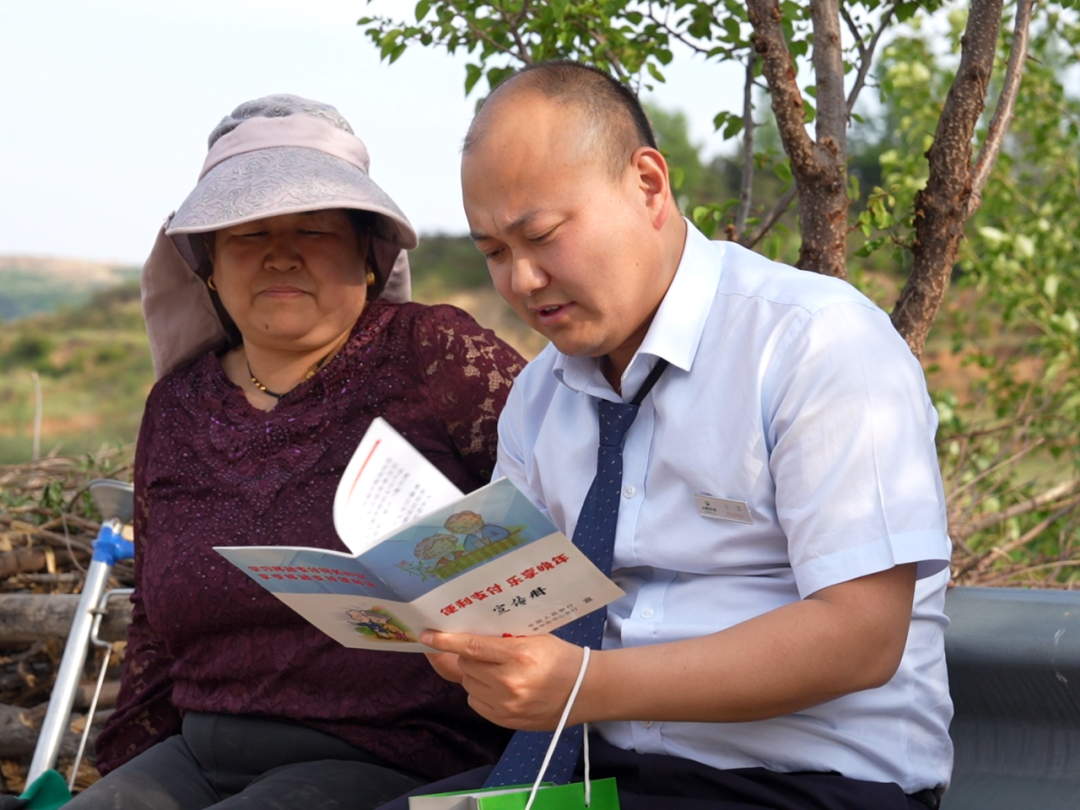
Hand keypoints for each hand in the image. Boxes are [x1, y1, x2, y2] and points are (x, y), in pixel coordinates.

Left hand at [420, 630, 584, 729]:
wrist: (585, 691)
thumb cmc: (560, 658)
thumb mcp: (534, 638)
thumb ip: (500, 639)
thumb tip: (464, 637)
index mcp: (518, 656)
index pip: (471, 647)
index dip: (445, 641)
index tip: (426, 636)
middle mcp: (509, 682)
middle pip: (466, 665)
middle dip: (468, 656)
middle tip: (483, 652)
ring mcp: (507, 705)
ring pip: (469, 684)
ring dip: (474, 674)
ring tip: (496, 670)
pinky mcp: (506, 721)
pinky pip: (476, 702)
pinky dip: (480, 692)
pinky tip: (498, 686)